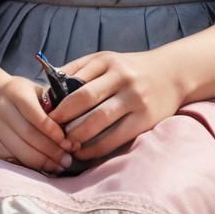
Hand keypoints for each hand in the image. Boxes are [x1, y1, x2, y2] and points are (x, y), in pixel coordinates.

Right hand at [0, 72, 75, 173]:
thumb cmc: (17, 93)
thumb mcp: (32, 89)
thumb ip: (50, 104)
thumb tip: (73, 126)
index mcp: (16, 93)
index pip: (37, 117)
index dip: (54, 133)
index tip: (70, 144)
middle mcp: (1, 109)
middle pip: (29, 136)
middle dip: (51, 151)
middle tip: (68, 160)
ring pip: (18, 150)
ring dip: (41, 162)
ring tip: (58, 167)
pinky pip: (8, 157)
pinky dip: (26, 164)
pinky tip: (40, 167)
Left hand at [48, 50, 183, 160]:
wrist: (171, 73)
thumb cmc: (128, 69)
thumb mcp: (105, 61)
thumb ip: (78, 71)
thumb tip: (46, 93)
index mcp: (106, 60)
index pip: (73, 80)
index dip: (56, 100)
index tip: (43, 115)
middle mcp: (121, 77)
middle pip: (84, 99)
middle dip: (64, 118)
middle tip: (51, 131)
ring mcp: (134, 98)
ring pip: (98, 120)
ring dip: (77, 135)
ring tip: (66, 143)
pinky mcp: (144, 119)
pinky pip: (115, 137)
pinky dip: (95, 148)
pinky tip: (84, 152)